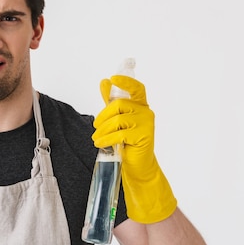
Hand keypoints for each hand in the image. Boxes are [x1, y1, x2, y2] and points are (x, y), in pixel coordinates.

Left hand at [92, 75, 176, 223]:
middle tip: (96, 127)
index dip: (125, 81)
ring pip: (117, 120)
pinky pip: (119, 134)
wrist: (137, 166)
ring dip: (102, 130)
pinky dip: (106, 139)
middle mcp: (146, 112)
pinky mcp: (144, 137)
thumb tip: (104, 82)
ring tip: (97, 139)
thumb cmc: (126, 142)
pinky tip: (100, 144)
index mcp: (140, 105)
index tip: (112, 78)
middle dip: (102, 116)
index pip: (136, 88)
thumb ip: (112, 101)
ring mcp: (147, 124)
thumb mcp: (117, 119)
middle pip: (118, 105)